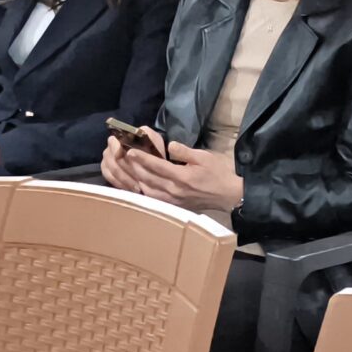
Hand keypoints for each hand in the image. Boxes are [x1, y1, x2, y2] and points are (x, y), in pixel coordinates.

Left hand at [107, 133, 243, 214]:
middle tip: (123, 157)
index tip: (130, 151)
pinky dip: (143, 190)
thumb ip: (185, 152)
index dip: (142, 158)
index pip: (157, 166)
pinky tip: (138, 183)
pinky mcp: (173, 206)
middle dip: (135, 167)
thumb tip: (169, 146)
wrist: (227, 195)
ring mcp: (173, 200)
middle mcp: (174, 190)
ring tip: (128, 169)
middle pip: (148, 179)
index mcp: (182, 177)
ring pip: (147, 190)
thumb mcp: (204, 157)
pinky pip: (153, 198)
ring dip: (136, 179)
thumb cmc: (217, 173)